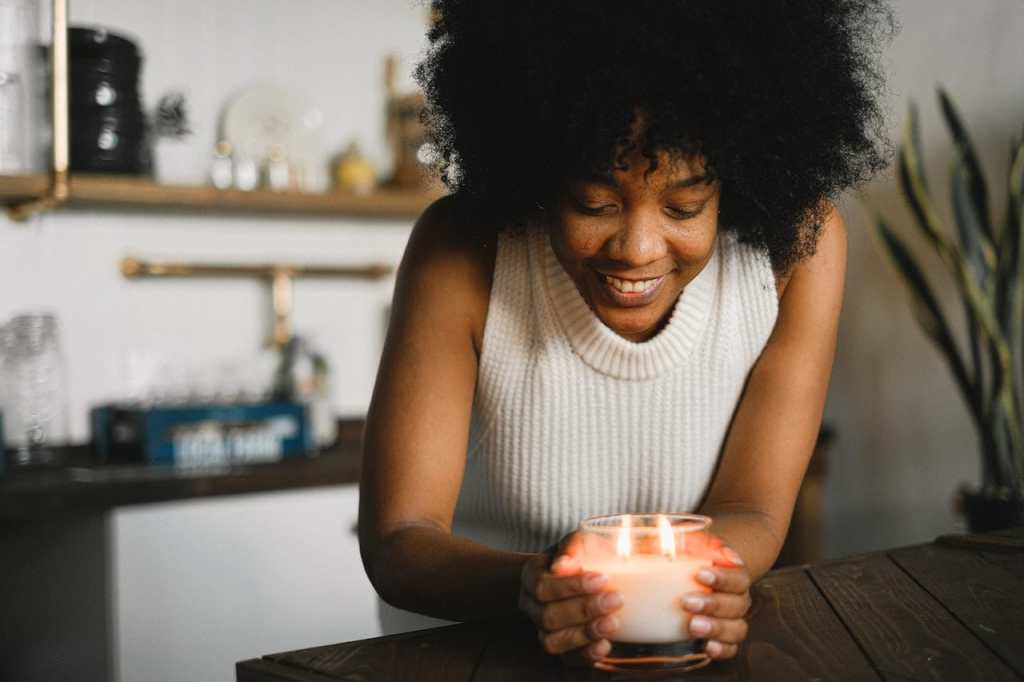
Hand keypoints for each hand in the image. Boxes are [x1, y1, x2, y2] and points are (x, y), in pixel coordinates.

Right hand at [518, 533, 622, 665]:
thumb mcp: (579, 542)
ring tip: (613, 623)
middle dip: (583, 610)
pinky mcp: (561, 649)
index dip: (571, 586)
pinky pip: (566, 660)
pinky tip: (605, 645)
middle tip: (616, 599)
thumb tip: (564, 564)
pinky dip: (586, 655)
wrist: (583, 577)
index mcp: (531, 576)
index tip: (602, 578)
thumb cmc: (583, 556)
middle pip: (547, 616)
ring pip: (552, 641)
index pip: (542, 586)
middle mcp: (531, 606)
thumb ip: (574, 546)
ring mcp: (543, 630)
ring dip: (584, 634)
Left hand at [679, 532, 751, 659]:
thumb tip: (667, 542)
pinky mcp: (724, 639)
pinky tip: (707, 647)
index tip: (700, 574)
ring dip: (716, 627)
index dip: (722, 577)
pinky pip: (731, 648)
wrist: (694, 575)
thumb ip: (679, 542)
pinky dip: (722, 649)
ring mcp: (732, 619)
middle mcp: (737, 598)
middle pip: (737, 603)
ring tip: (693, 625)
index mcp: (733, 574)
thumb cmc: (688, 559)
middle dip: (713, 604)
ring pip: (737, 628)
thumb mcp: (683, 545)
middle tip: (687, 602)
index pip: (738, 576)